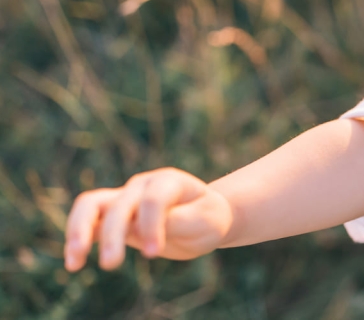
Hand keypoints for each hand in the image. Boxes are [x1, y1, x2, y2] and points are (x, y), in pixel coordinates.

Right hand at [64, 167, 234, 270]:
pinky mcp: (113, 215)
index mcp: (170, 181)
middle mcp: (142, 185)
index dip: (151, 225)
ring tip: (74, 260)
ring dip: (79, 230)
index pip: (153, 198)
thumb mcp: (205, 220)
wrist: (203, 217)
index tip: (154, 253)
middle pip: (120, 204)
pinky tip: (73, 263)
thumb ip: (178, 221)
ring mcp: (125, 198)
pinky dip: (77, 239)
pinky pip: (87, 221)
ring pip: (91, 205)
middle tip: (111, 265)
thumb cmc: (207, 217)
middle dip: (113, 234)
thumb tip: (143, 227)